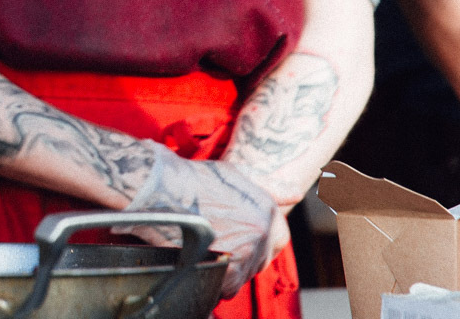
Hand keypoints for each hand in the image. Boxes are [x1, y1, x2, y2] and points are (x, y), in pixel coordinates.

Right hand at [123, 147, 281, 296]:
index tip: (240, 240)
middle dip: (244, 257)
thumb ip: (269, 187)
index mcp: (267, 208)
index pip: (278, 238)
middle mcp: (262, 230)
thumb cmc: (193, 178)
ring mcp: (246, 249)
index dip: (260, 242)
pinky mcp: (227, 265)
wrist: (162, 187)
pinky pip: (228, 285)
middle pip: (262, 258)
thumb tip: (296, 194)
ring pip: (245, 274)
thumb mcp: (236, 174)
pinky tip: (202, 264)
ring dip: (228, 270)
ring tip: (206, 253)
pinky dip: (216, 281)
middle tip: (219, 246)